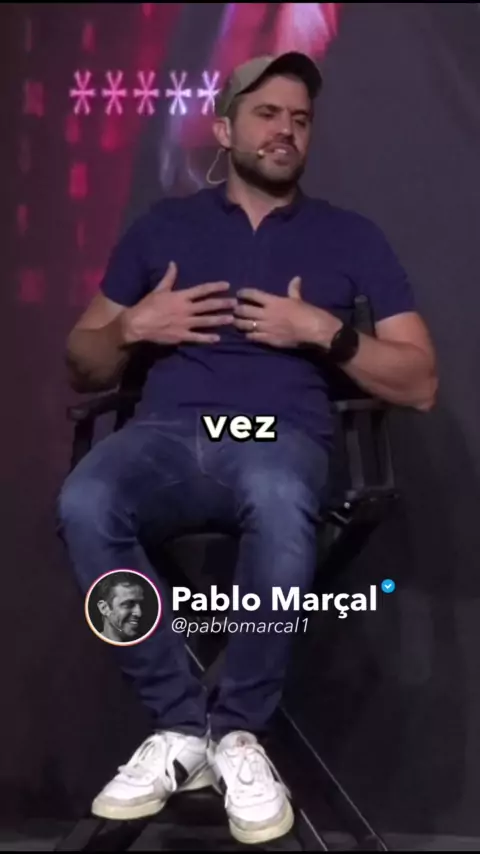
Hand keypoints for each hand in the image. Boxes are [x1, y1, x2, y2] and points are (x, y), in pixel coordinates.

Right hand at [121, 262, 236, 344]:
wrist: (137, 324)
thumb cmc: (147, 305)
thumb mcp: (159, 289)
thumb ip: (169, 277)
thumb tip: (173, 263)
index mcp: (180, 297)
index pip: (201, 290)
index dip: (215, 287)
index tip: (227, 285)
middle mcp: (185, 309)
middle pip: (208, 306)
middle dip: (222, 304)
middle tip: (236, 304)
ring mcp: (185, 323)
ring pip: (206, 321)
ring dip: (219, 320)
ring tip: (232, 319)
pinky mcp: (181, 336)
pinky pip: (197, 337)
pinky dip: (207, 338)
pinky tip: (217, 339)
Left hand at [233, 276, 341, 347]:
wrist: (314, 330)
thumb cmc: (308, 313)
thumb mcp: (299, 300)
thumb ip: (293, 290)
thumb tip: (296, 278)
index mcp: (274, 302)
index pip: (253, 294)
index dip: (243, 293)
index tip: (239, 294)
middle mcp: (267, 314)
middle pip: (244, 310)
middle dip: (237, 309)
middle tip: (235, 310)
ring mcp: (266, 328)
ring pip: (245, 325)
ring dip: (239, 323)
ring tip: (236, 322)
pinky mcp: (269, 340)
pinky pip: (253, 337)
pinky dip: (248, 336)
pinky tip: (246, 335)